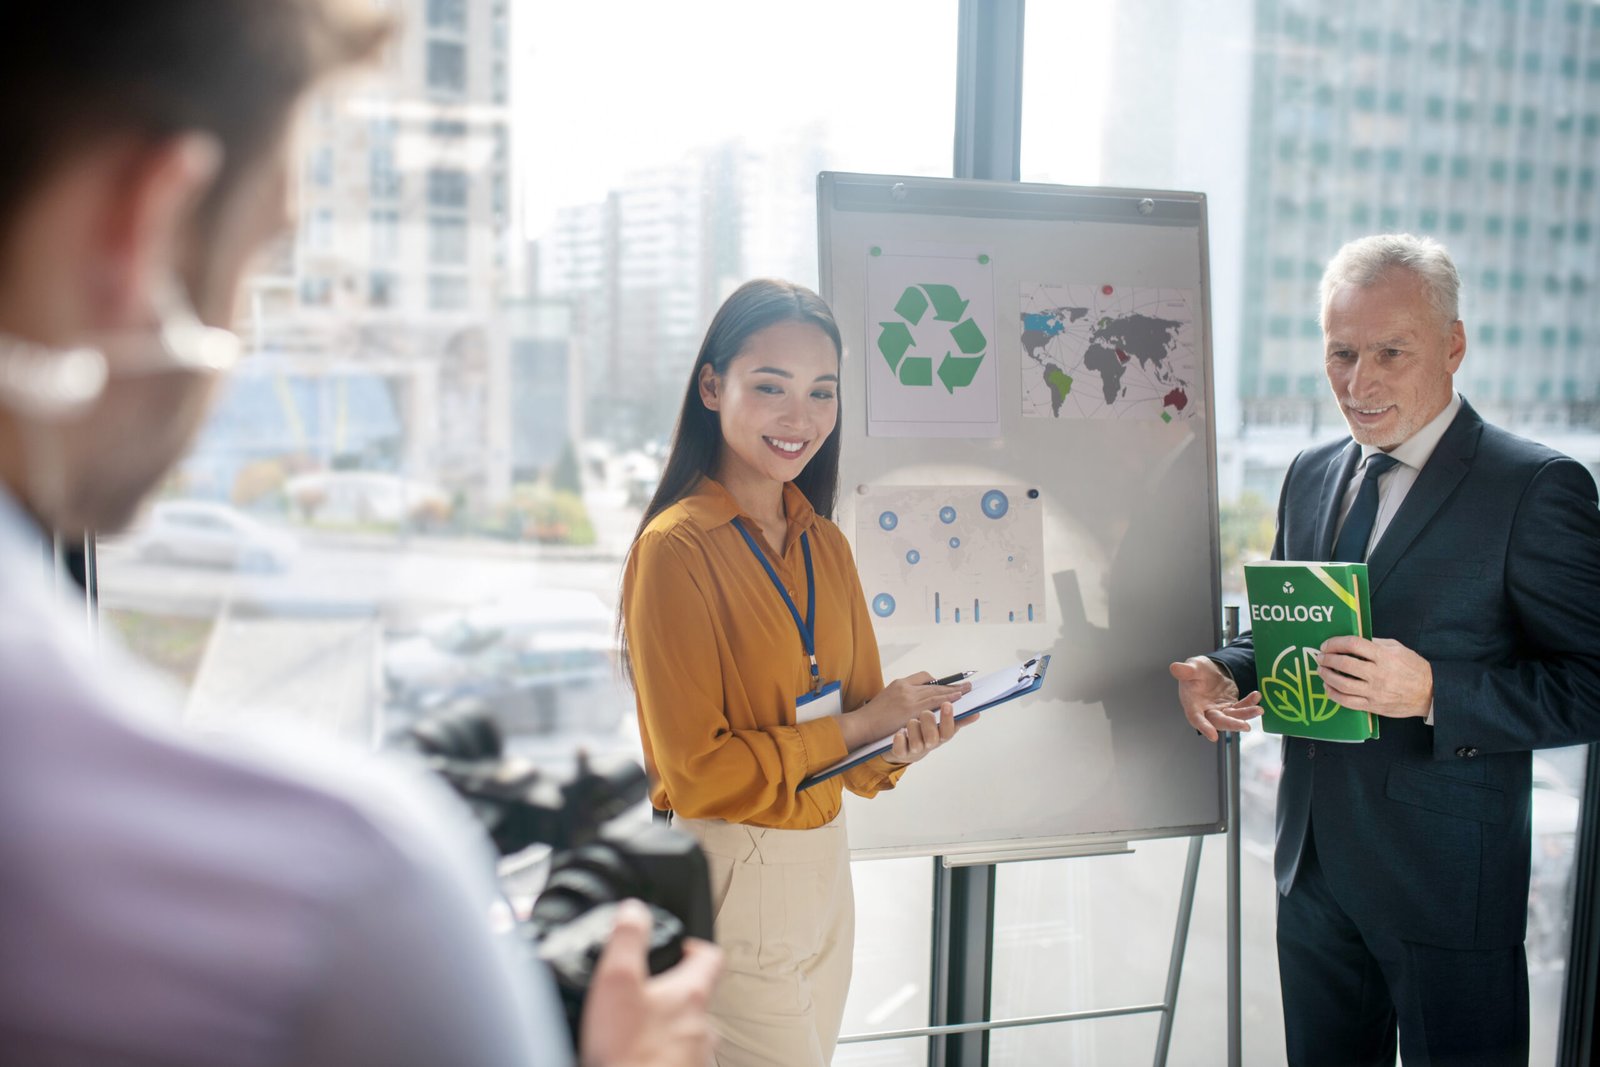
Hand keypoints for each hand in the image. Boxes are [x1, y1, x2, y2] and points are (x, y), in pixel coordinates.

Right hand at [580, 899, 722, 1066]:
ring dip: (672, 1027)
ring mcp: (697, 1057)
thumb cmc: (627, 1054)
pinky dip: (665, 1055)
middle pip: (700, 996)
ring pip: (691, 1032)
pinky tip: (643, 1057)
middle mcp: (703, 1026)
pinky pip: (681, 1060)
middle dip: (677, 991)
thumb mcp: (617, 980)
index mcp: (691, 993)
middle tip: (651, 990)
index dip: (695, 945)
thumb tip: (634, 910)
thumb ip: (628, 937)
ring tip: (643, 1027)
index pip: (710, 956)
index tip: (680, 946)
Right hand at [841, 672, 971, 749]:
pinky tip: (956, 700)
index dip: (938, 682)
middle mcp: (905, 687)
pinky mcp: (910, 709)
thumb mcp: (887, 698)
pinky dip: (947, 699)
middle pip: (933, 684)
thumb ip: (902, 696)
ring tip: (967, 692)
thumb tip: (917, 700)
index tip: (948, 685)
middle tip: (966, 686)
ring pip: (936, 692)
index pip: (923, 677)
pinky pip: (933, 702)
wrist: (862, 724)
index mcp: (900, 683)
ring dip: (953, 692)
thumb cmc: (873, 716)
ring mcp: (908, 697)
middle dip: (951, 686)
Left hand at [882, 701, 977, 764]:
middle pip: (933, 737)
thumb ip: (957, 719)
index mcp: (940, 736)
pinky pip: (900, 749)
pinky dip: (900, 739)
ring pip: (916, 742)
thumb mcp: (941, 727)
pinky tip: (899, 732)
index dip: (948, 718)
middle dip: (929, 722)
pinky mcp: (901, 753)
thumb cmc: (925, 734)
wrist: (904, 750)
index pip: (949, 730)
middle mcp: (929, 745)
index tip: (947, 704)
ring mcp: (914, 750)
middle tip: (925, 711)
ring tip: (911, 720)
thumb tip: (976, 713)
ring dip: (913, 728)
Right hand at [1169, 656, 1262, 741]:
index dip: (1203, 727)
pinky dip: (1250, 703)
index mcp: (1192, 703)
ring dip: (1246, 715)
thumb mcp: (1192, 666)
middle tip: (1245, 726)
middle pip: (1218, 722)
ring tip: (1259, 710)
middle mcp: (1205, 711)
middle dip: (1232, 724)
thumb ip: (1185, 670)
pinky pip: (1242, 707)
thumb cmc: (1196, 671)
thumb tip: (1174, 667)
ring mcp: (1220, 710)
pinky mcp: (1231, 707)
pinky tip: (1256, 696)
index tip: (1213, 737)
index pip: (1195, 717)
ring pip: (1233, 717)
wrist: (1208, 672)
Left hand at [1315, 635, 1432, 719]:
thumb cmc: (1413, 668)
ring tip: (1321, 670)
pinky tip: (1328, 687)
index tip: (1326, 645)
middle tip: (1320, 657)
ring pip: (1343, 684)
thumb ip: (1375, 643)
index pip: (1354, 644)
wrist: (1429, 693)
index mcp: (1385, 656)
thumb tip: (1353, 641)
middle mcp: (1379, 674)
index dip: (1335, 643)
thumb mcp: (1397, 648)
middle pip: (1344, 664)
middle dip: (1327, 659)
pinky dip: (1333, 694)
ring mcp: (1375, 692)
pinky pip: (1347, 702)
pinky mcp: (1373, 706)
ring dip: (1327, 676)